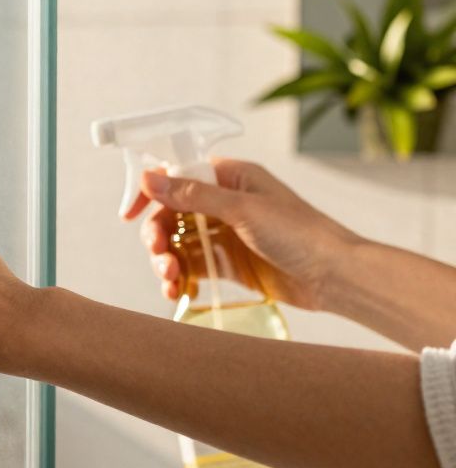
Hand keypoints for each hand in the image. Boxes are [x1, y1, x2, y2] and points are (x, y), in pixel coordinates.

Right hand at [124, 159, 357, 309]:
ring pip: (178, 243)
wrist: (336, 278)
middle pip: (171, 214)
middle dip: (158, 235)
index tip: (129, 214)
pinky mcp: (228, 264)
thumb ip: (193, 195)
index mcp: (230, 179)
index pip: (177, 176)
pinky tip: (176, 291)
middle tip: (159, 254)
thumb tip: (149, 177)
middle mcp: (224, 203)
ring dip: (165, 260)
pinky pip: (192, 267)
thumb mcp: (242, 210)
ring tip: (169, 278)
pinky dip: (179, 278)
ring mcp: (225, 235)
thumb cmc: (300, 234)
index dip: (151, 192)